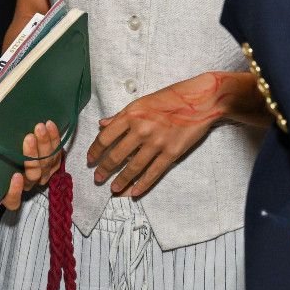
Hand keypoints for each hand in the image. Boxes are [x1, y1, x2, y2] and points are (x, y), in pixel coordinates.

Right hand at [2, 120, 63, 210]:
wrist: (25, 148)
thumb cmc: (2, 160)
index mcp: (12, 192)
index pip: (13, 199)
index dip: (15, 190)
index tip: (16, 176)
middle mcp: (29, 184)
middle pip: (33, 174)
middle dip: (32, 155)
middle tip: (29, 137)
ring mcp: (43, 175)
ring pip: (47, 163)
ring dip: (44, 144)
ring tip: (40, 128)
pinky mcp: (53, 164)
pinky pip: (57, 152)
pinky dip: (54, 138)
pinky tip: (50, 125)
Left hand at [87, 73, 258, 197]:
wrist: (200, 101)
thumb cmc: (170, 98)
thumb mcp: (142, 102)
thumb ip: (121, 115)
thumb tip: (102, 123)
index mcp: (130, 115)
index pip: (105, 137)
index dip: (95, 150)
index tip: (90, 160)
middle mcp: (141, 130)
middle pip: (116, 155)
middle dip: (105, 170)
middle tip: (98, 178)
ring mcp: (156, 143)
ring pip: (133, 167)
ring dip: (121, 180)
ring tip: (114, 189)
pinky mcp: (171, 153)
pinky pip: (153, 173)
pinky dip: (142, 184)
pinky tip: (134, 192)